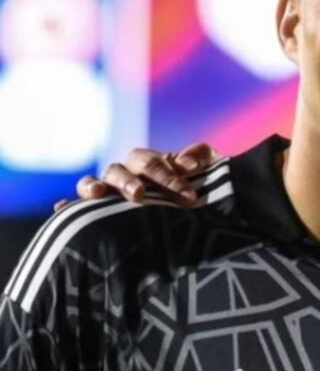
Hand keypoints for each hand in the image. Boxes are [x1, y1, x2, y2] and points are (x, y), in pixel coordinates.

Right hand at [54, 143, 220, 210]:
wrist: (191, 213)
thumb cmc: (197, 189)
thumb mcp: (207, 171)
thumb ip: (201, 158)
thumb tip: (187, 162)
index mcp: (150, 163)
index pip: (152, 163)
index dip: (168, 176)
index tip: (188, 196)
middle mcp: (126, 174)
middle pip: (120, 170)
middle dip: (129, 181)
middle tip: (140, 194)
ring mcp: (111, 192)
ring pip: (95, 182)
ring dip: (94, 186)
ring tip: (97, 194)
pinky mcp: (100, 211)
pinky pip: (79, 207)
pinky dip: (69, 206)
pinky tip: (61, 209)